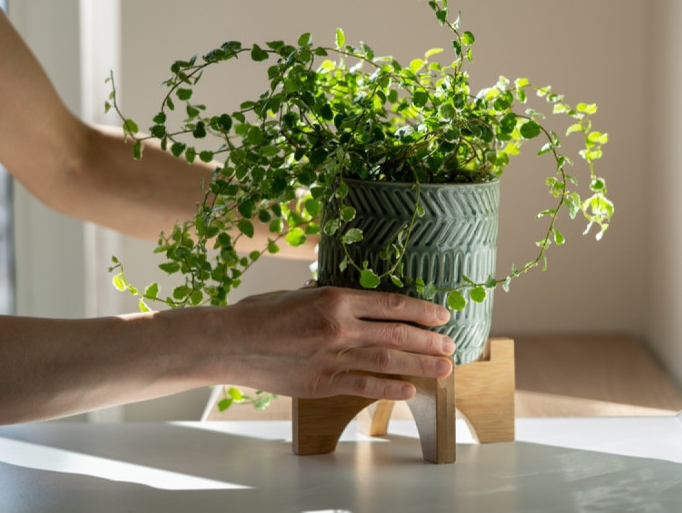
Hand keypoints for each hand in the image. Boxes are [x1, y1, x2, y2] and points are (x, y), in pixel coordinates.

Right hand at [219, 286, 454, 400]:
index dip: (421, 311)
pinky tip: (410, 390)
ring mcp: (332, 357)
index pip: (391, 304)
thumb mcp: (301, 292)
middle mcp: (339, 327)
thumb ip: (332, 297)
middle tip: (452, 345)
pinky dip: (389, 388)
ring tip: (445, 367)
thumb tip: (360, 299)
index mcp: (335, 299)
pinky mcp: (322, 382)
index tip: (442, 316)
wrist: (230, 343)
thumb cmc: (261, 313)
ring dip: (421, 364)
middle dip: (429, 340)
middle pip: (396, 333)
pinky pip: (363, 385)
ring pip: (387, 360)